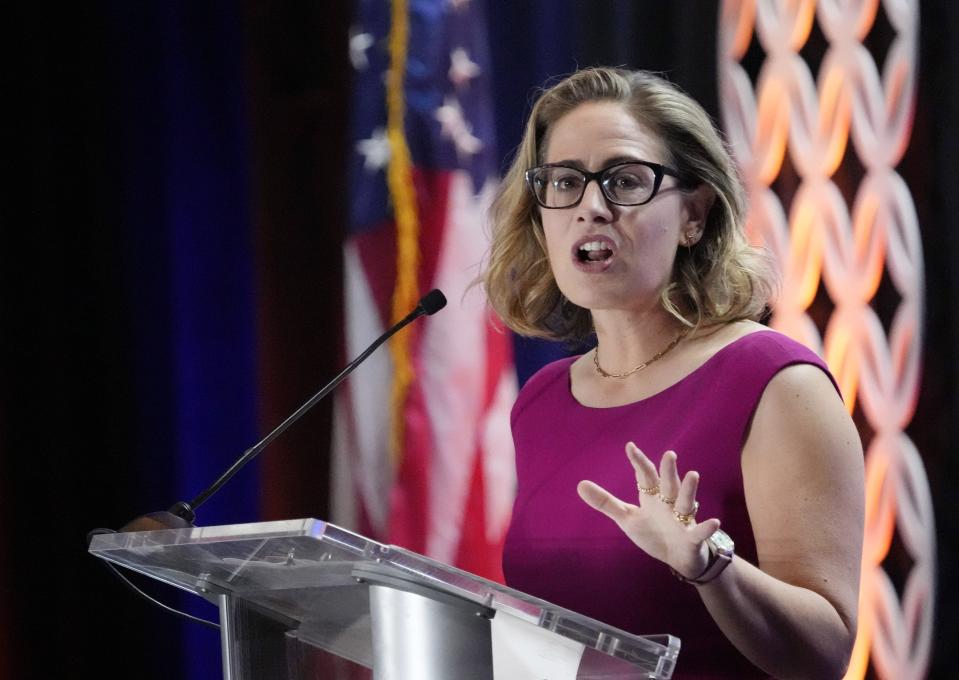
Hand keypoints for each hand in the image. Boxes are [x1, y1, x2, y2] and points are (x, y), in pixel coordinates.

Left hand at [577, 443, 720, 579]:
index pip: (645, 476)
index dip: (639, 462)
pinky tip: (713, 521)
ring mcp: (683, 520)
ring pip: (686, 502)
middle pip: (668, 484)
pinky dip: (706, 527)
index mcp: (652, 497)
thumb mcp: (627, 518)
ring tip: (692, 474)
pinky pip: (700, 531)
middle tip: (669, 454)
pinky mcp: (693, 537)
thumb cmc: (654, 533)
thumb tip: (580, 484)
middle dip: (668, 471)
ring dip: (689, 490)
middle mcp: (669, 504)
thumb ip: (606, 502)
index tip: (630, 446)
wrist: (678, 558)